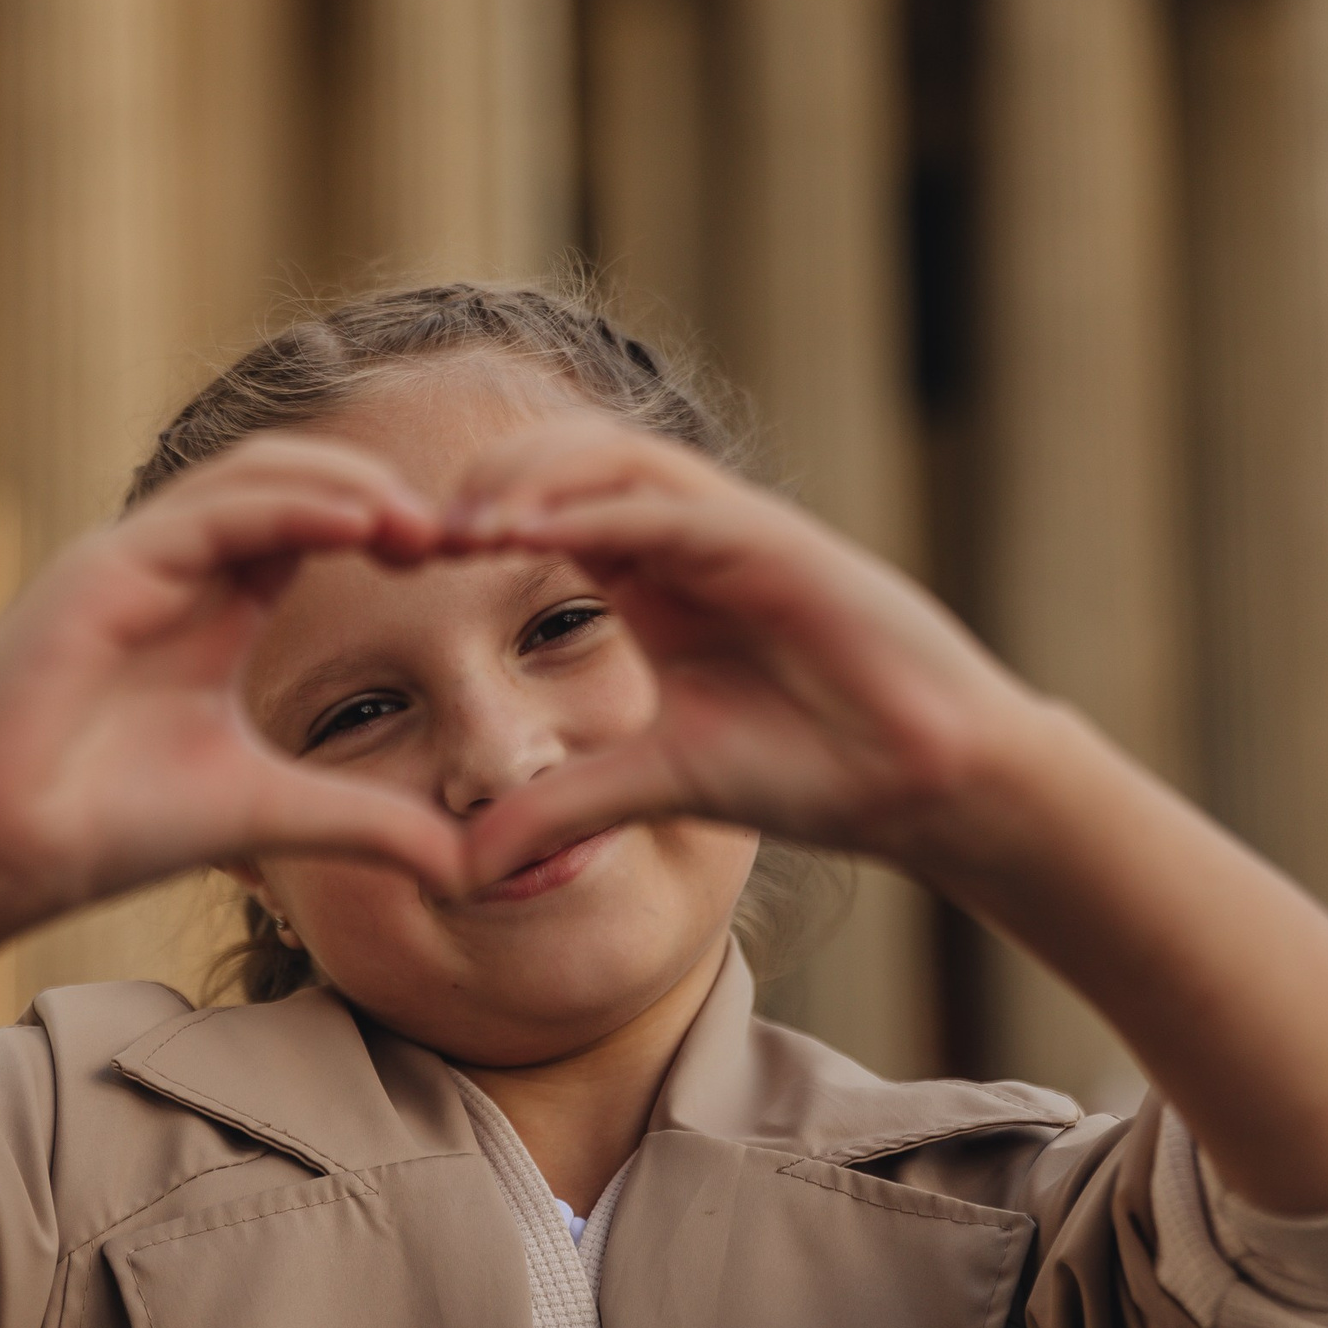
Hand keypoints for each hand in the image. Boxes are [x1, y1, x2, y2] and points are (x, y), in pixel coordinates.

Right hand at [0, 437, 469, 939]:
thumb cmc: (109, 828)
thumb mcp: (272, 813)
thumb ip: (368, 825)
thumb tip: (466, 867)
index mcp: (212, 604)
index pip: (311, 523)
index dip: (390, 526)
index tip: (466, 558)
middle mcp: (173, 567)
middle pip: (291, 483)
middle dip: (378, 494)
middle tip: (462, 530)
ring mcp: (131, 560)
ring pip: (252, 479)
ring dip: (344, 486)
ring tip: (420, 521)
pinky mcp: (99, 572)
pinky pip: (208, 514)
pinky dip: (287, 506)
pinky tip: (358, 523)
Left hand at [445, 420, 1037, 884]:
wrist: (927, 783)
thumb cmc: (813, 768)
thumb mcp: (656, 786)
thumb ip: (561, 807)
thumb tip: (460, 866)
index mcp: (655, 576)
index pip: (548, 507)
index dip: (472, 520)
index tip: (401, 560)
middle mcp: (689, 537)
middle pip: (570, 461)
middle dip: (487, 482)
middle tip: (411, 532)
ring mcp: (737, 531)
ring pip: (617, 461)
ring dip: (533, 481)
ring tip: (459, 526)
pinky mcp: (780, 545)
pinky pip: (675, 508)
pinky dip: (602, 511)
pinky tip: (538, 535)